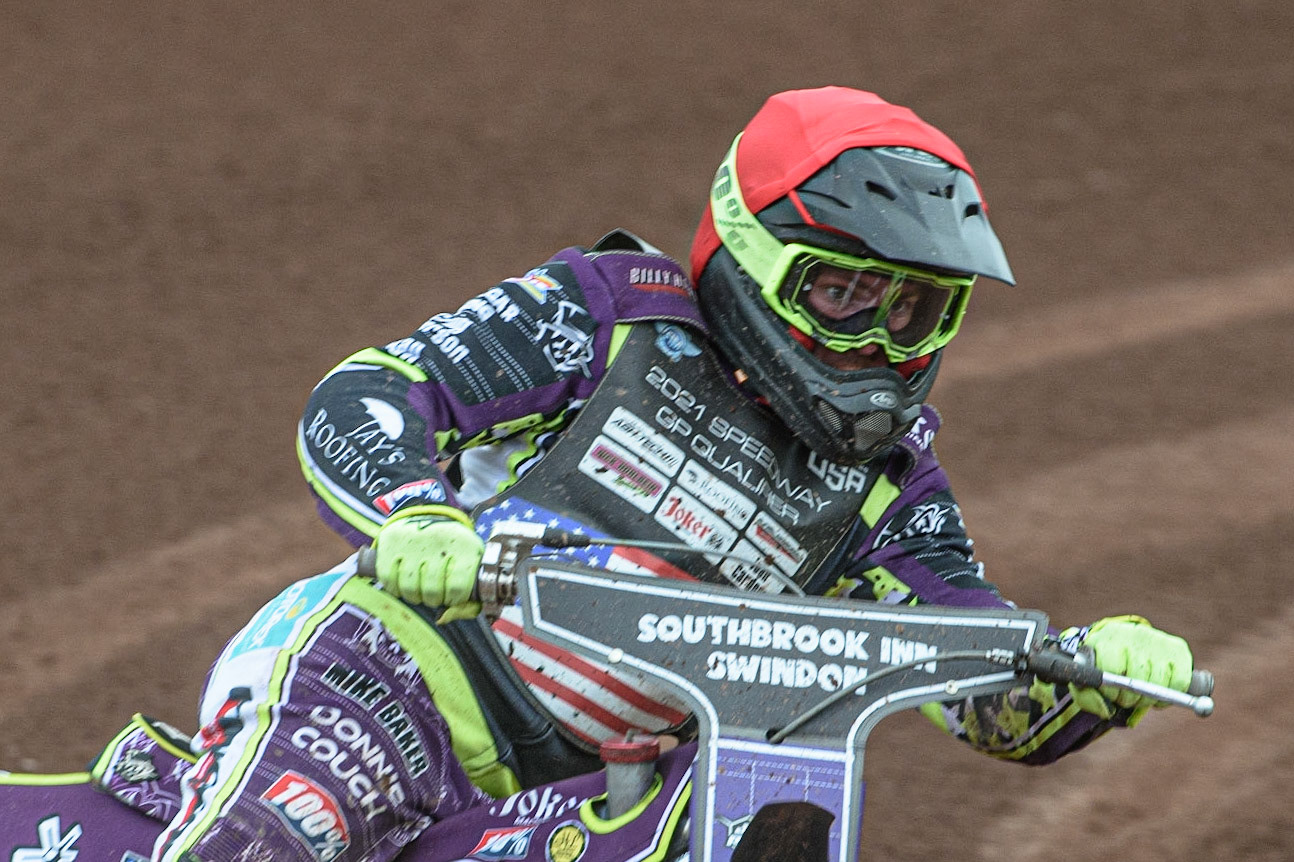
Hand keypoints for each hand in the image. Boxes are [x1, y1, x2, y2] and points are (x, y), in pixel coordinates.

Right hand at [371, 504, 483, 621]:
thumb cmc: (452, 551)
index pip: (458, 586)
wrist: (429, 517)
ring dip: (415, 596)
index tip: (452, 596)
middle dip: (434, 599)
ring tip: (420, 589)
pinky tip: (402, 583)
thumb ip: (466, 600)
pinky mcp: (391, 540)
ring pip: (410, 587)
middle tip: (435, 593)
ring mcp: (413, 539)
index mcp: (464, 546)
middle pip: (432, 590)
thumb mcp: (469, 567)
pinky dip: (394, 588)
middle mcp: (439, 539)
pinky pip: (388, 578)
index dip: (454, 599)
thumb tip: (442, 619)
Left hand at [1064, 614, 1192, 724]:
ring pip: (1160, 681)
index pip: (1113, 669)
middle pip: (1138, 677)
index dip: (1113, 690)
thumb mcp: (1086, 678)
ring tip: (1139, 695)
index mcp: (1108, 638)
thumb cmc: (1101, 665)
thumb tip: (1108, 710)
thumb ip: (1087, 695)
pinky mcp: (1178, 648)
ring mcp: (1158, 639)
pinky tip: (1157, 691)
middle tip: (1126, 699)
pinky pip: (1180, 682)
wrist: (1121, 645)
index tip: (1111, 696)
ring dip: (1149, 697)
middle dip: (1131, 697)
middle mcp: (1134, 634)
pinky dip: (1169, 694)